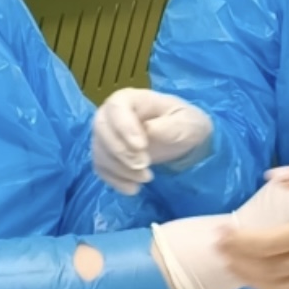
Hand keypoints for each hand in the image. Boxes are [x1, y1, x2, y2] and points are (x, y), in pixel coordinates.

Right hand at [91, 88, 213, 194]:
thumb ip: (173, 126)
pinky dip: (115, 181)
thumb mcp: (189, 123)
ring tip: (147, 178)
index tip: (142, 147)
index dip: (124, 127)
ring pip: (99, 151)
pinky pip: (101, 168)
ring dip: (120, 169)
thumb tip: (149, 130)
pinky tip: (134, 188)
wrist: (182, 143)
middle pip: (101, 128)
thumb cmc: (185, 126)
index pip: (117, 107)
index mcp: (132, 99)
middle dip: (120, 151)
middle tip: (144, 165)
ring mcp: (106, 135)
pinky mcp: (106, 156)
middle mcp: (112, 114)